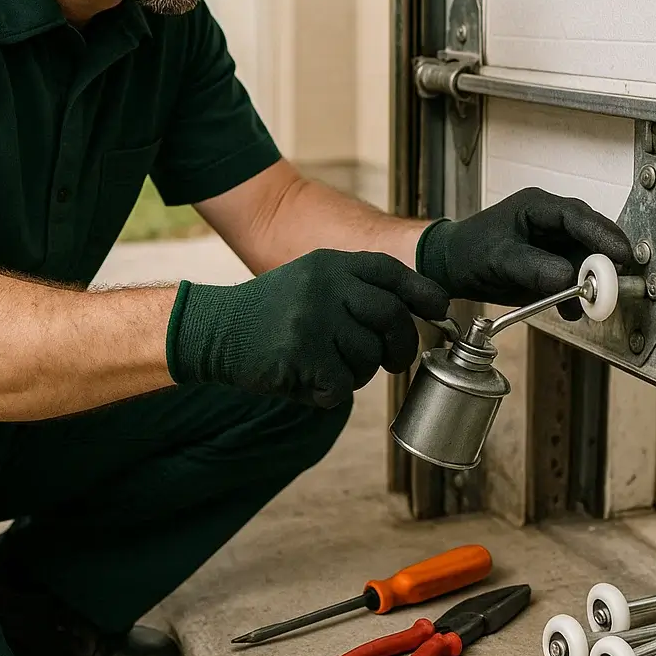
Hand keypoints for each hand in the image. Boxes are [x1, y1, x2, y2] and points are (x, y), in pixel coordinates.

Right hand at [167, 249, 449, 408]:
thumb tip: (413, 314)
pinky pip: (342, 385)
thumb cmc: (270, 313)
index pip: (391, 272)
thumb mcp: (311, 282)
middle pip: (390, 317)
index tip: (440, 311)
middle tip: (397, 362)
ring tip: (328, 367)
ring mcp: (313, 319)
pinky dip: (330, 392)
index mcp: (331, 264)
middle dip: (402, 346)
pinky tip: (307, 381)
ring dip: (357, 372)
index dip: (422, 293)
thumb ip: (354, 291)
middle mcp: (325, 285)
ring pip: (368, 357)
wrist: (215, 330)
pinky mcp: (301, 354)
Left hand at [416, 188, 631, 319]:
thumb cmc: (469, 251)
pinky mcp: (552, 266)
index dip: (602, 234)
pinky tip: (571, 310)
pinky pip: (573, 278)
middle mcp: (550, 222)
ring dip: (590, 282)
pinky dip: (576, 295)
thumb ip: (531, 267)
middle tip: (614, 282)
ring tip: (590, 302)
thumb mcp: (497, 258)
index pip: (576, 216)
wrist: (452, 268)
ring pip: (585, 260)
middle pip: (589, 237)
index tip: (620, 254)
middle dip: (603, 260)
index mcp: (537, 207)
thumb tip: (567, 278)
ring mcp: (553, 244)